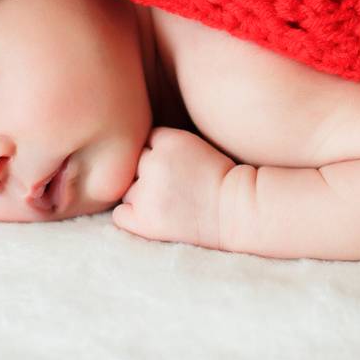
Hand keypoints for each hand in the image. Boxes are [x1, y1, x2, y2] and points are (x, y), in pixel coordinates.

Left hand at [111, 127, 235, 249]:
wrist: (238, 212)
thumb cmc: (221, 181)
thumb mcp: (196, 147)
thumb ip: (166, 145)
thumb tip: (131, 153)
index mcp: (170, 141)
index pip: (147, 142)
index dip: (159, 154)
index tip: (176, 167)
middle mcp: (155, 163)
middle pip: (133, 164)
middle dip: (146, 174)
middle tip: (172, 188)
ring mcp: (148, 192)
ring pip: (126, 189)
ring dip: (139, 196)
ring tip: (167, 204)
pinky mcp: (145, 219)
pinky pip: (120, 215)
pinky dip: (131, 217)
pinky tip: (152, 218)